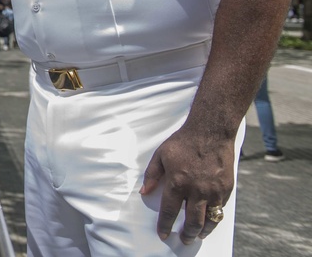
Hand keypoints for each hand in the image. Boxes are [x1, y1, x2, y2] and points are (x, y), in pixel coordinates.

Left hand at [140, 126, 235, 243]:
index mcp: (177, 182)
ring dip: (202, 231)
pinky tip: (210, 221)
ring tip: (196, 235)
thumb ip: (152, 175)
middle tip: (183, 239)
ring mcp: (213, 190)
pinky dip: (215, 219)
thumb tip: (144, 192)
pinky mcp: (226, 188)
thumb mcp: (161, 155)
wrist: (210, 131)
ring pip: (209, 220)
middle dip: (186, 234)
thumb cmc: (183, 142)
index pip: (169, 211)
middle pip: (191, 222)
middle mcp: (196, 190)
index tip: (163, 234)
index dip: (165, 226)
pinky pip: (220, 210)